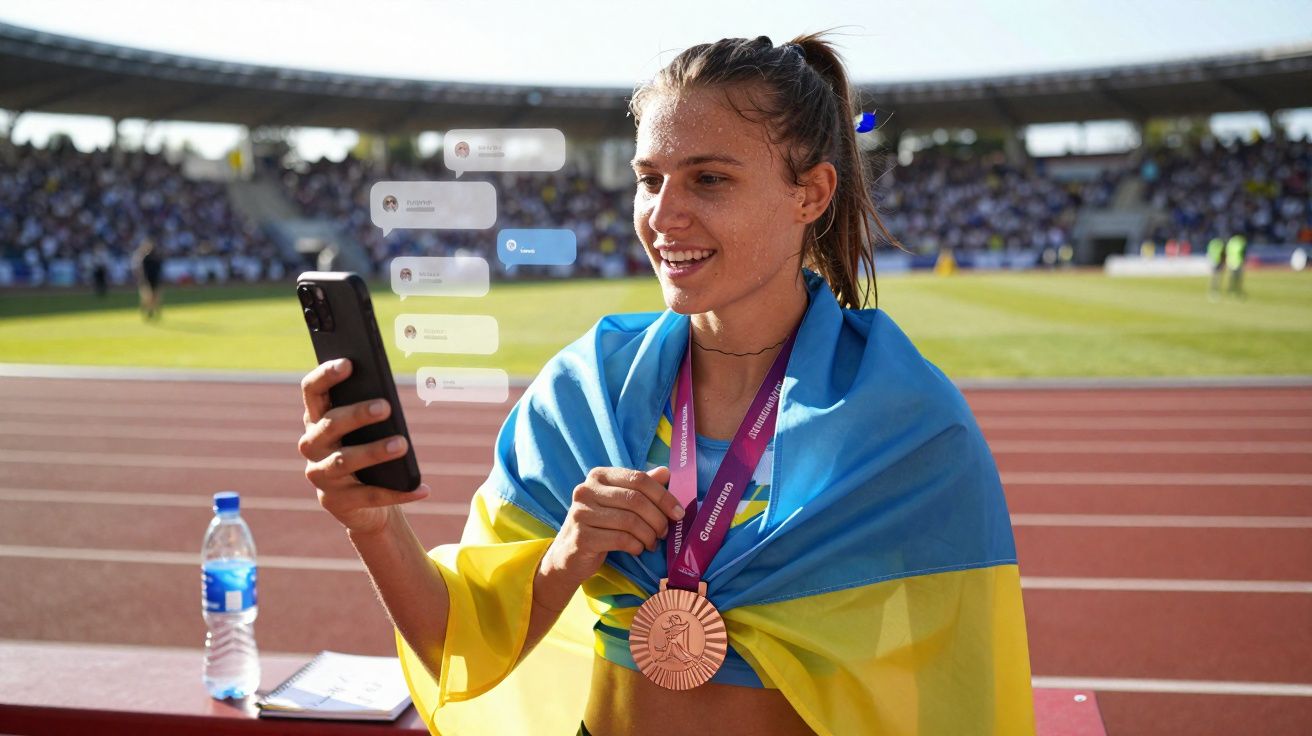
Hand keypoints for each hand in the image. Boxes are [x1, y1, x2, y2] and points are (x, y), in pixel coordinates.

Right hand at [298, 358, 428, 534]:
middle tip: (385, 406)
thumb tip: (388, 398)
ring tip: (401, 444)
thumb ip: (367, 410)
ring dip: (373, 452)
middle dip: (356, 414)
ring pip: (344, 461)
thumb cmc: (363, 450)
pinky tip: (423, 488)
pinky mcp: (336, 502)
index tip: (349, 363)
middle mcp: (311, 446)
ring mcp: (321, 476)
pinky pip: (370, 496)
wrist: (359, 502)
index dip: (326, 375)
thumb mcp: (363, 429)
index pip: (312, 391)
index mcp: (316, 419)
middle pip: (329, 425)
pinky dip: (399, 493)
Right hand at [538, 466, 683, 603]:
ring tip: (652, 543)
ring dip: (648, 535)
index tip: (678, 512)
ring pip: (629, 521)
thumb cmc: (599, 525)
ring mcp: (581, 513)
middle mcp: (586, 490)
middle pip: (635, 500)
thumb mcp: (619, 502)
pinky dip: (636, 546)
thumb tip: (666, 472)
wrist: (569, 555)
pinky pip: (620, 539)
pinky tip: (637, 549)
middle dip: (657, 518)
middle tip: (665, 532)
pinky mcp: (581, 536)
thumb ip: (640, 487)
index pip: (638, 478)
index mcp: (598, 476)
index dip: (663, 496)